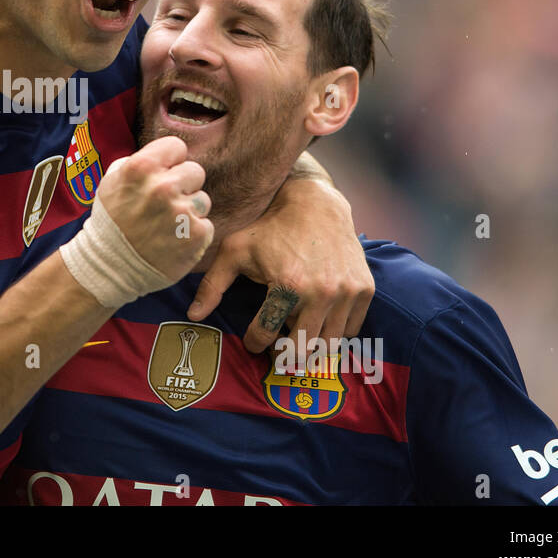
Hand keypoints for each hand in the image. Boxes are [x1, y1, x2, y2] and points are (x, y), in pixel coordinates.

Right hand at [96, 136, 213, 285]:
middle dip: (183, 186)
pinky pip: (205, 224)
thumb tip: (166, 156)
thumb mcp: (112, 181)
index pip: (177, 147)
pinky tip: (174, 240)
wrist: (111, 267)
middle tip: (164, 205)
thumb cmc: (111, 222)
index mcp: (141, 168)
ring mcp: (182, 212)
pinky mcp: (196, 235)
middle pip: (195, 171)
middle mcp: (163, 187)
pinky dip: (193, 233)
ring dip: (189, 210)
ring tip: (167, 225)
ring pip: (203, 199)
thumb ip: (140, 162)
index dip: (170, 162)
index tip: (163, 175)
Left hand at [188, 178, 372, 351]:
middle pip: (301, 349)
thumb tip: (193, 316)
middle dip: (284, 353)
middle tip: (275, 347)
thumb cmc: (270, 228)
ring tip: (294, 332)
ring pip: (328, 345)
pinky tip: (316, 321)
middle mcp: (322, 294)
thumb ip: (212, 286)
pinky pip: (350, 330)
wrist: (316, 204)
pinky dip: (333, 332)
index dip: (254, 342)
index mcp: (289, 287)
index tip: (252, 341)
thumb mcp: (235, 251)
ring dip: (310, 344)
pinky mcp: (364, 290)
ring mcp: (347, 293)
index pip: (267, 336)